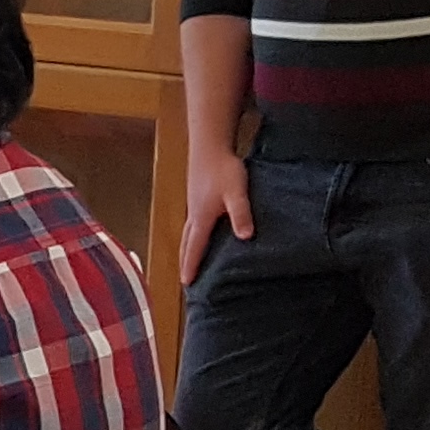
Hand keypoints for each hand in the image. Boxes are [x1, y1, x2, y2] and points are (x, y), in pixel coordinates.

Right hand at [179, 144, 252, 286]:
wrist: (209, 146)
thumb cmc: (223, 169)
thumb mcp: (236, 192)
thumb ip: (240, 214)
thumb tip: (245, 237)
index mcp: (201, 217)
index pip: (194, 247)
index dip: (191, 265)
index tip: (186, 283)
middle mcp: (193, 214)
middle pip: (185, 244)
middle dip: (184, 261)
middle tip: (185, 280)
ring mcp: (193, 206)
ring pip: (186, 234)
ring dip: (186, 250)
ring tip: (188, 262)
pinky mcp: (197, 198)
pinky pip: (191, 224)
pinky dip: (191, 237)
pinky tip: (198, 236)